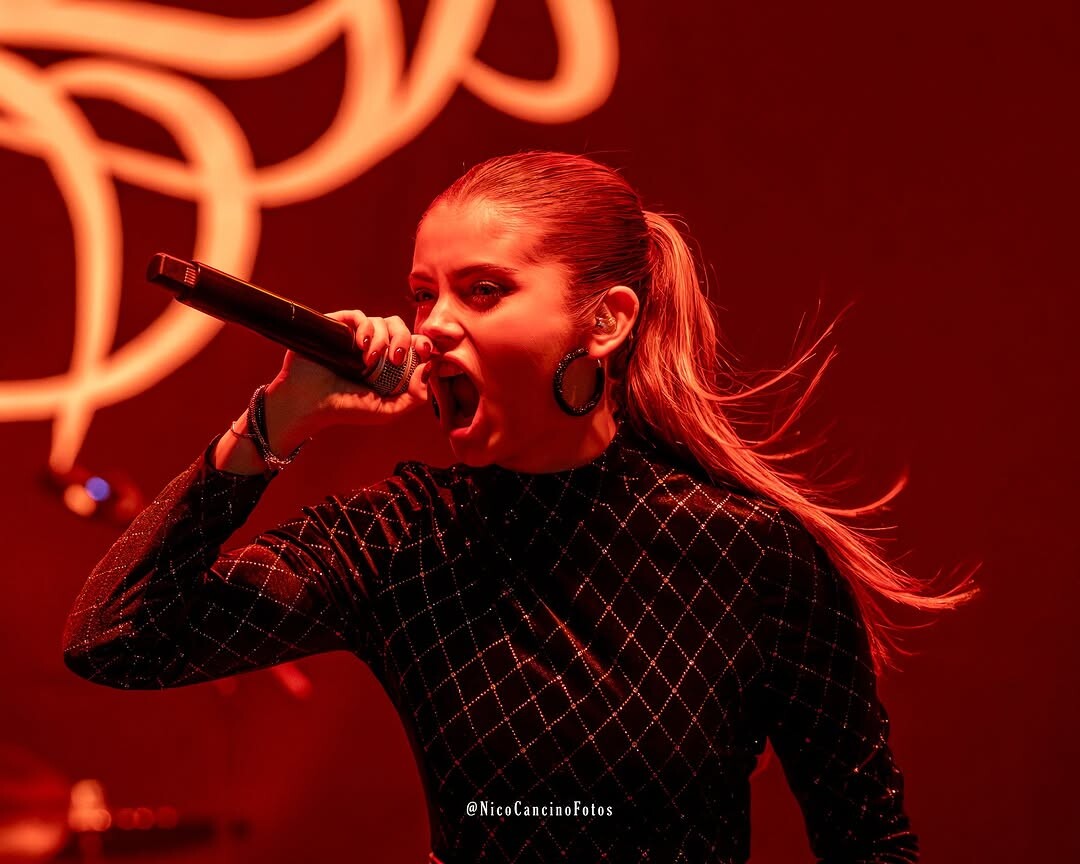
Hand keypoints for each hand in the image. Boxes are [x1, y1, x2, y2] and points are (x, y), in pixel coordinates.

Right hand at [262, 310, 432, 451]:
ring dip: (382, 338)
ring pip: (382, 321)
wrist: (309, 404)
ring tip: (369, 360)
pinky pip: (358, 315)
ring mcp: (355, 336)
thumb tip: (428, 368)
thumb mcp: (386, 411)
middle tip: (395, 359)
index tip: (425, 351)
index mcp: (389, 364)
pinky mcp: (337, 327)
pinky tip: (360, 345)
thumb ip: (414, 398)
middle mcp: (375, 347)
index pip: (414, 343)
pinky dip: (364, 326)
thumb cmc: (346, 409)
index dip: (423, 343)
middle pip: (401, 327)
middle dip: (403, 340)